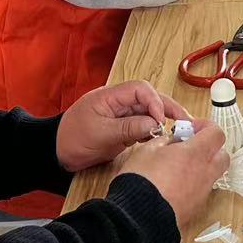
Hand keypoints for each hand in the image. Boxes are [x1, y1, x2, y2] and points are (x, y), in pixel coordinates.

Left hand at [56, 80, 189, 172]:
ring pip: (149, 111)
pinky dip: (155, 129)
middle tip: (185, 122)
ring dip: (164, 119)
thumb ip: (128, 128)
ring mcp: (121, 115)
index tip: (161, 119)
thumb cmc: (72, 139)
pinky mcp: (123, 128)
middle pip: (149, 98)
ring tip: (179, 130)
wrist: (57, 154)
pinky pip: (143, 124)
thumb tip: (154, 124)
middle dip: (167, 108)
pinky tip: (164, 138)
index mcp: (110, 96)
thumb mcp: (101, 135)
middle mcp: (119, 102)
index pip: (141, 89)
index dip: (154, 102)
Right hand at [116, 126, 229, 228]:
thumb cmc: (141, 180)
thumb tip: (173, 141)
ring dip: (203, 166)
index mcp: (195, 153)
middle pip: (222, 154)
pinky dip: (195, 183)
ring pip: (213, 173)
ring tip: (180, 166)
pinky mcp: (197, 207)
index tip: (191, 128)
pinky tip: (175, 184)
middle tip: (190, 146)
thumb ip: (165, 141)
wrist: (138, 216)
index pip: (216, 133)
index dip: (205, 127)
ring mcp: (203, 192)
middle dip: (210, 147)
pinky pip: (202, 189)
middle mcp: (205, 172)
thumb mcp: (147, 149)